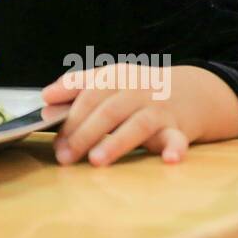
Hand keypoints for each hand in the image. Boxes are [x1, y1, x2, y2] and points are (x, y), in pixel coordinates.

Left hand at [40, 63, 219, 166]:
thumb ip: (76, 85)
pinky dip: (175, 148)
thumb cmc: (138, 89)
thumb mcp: (108, 79)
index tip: (56, 140)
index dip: (71, 118)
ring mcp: (158, 109)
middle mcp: (137, 90)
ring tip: (96, 160)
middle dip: (84, 134)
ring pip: (137, 125)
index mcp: (117, 77)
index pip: (89, 96)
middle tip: (65, 156)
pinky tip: (169, 159)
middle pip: (108, 111)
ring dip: (116, 143)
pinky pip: (178, 138)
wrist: (191, 91)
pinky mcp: (179, 129)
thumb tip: (46, 96)